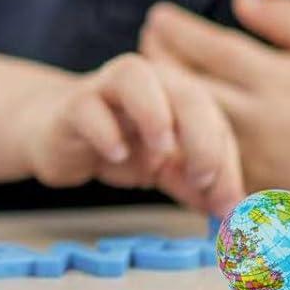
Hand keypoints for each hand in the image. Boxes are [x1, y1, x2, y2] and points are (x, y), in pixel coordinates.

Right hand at [21, 54, 243, 216]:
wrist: (57, 136)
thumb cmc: (119, 146)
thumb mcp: (166, 170)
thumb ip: (197, 186)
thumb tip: (231, 212)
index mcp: (178, 93)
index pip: (214, 120)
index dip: (225, 161)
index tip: (225, 204)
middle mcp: (147, 80)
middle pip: (186, 92)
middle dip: (202, 137)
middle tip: (202, 178)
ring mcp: (105, 87)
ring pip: (134, 77)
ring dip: (155, 114)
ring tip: (162, 152)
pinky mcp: (72, 105)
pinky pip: (89, 107)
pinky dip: (105, 131)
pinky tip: (116, 155)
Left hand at [140, 0, 289, 198]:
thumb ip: (286, 17)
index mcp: (281, 81)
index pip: (220, 52)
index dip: (182, 32)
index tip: (157, 15)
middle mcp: (264, 118)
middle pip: (195, 88)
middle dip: (160, 61)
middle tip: (145, 38)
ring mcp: (252, 152)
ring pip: (189, 124)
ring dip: (161, 97)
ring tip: (146, 72)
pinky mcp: (246, 179)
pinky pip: (199, 157)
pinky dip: (173, 134)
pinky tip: (157, 111)